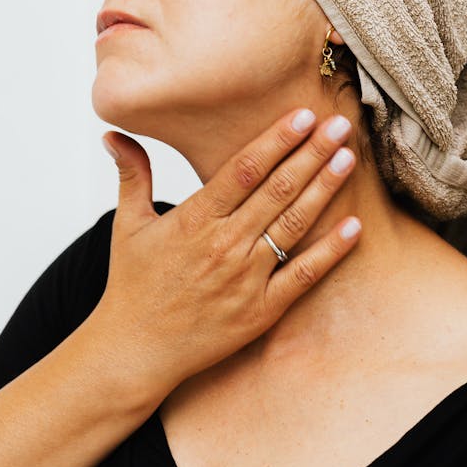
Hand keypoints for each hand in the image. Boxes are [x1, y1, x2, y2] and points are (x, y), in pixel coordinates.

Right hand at [92, 107, 360, 393]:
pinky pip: (303, 275)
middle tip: (340, 124)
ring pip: (293, 225)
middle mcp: (224, 245)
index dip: (276, 141)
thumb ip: (132, 175)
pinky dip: (330, 251)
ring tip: (348, 158)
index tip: (303, 115)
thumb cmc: (132, 286)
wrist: (135, 350)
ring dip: (324, 189)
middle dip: (311, 153)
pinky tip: (353, 226)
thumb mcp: (127, 225)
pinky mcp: (261, 310)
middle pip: (277, 190)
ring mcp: (246, 279)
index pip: (243, 170)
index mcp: (194, 219)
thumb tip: (112, 133)